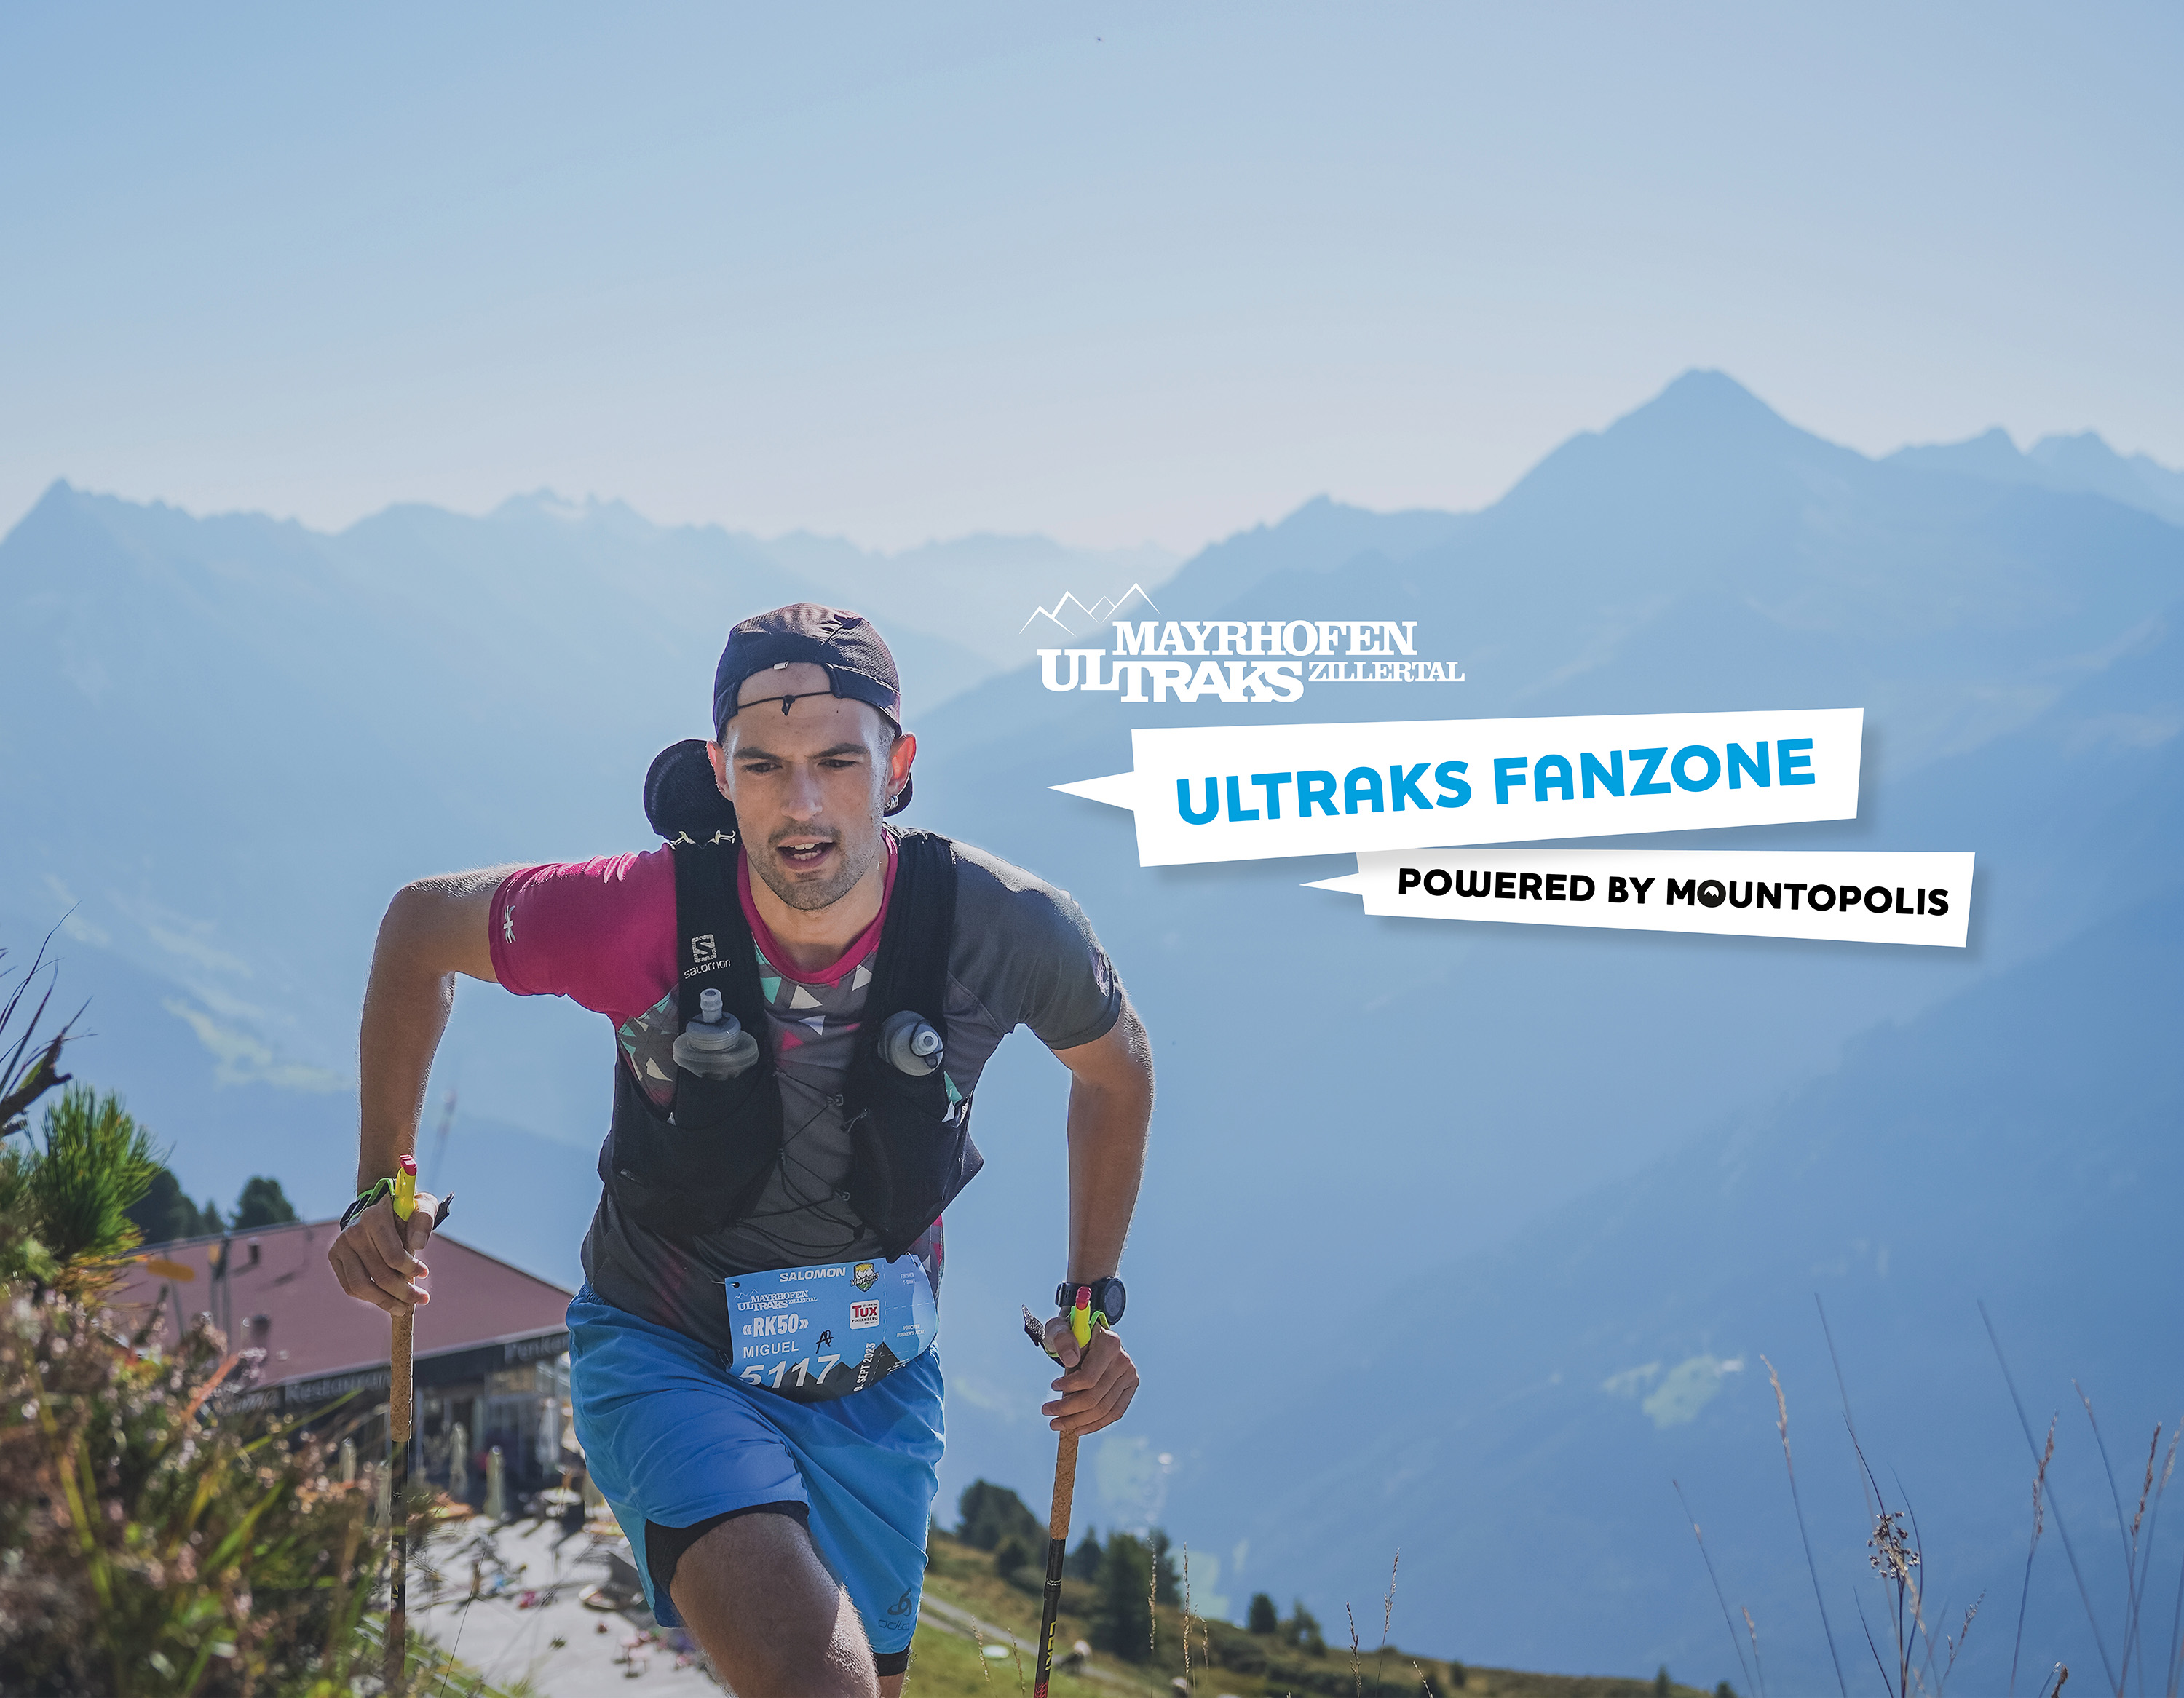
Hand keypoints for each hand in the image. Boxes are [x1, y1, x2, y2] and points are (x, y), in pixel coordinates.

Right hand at [326, 1191, 440, 1314]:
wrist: (377, 1206)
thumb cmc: (404, 1210)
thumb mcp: (421, 1205)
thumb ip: (424, 1220)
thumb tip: (418, 1245)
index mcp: (375, 1217)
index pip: (393, 1255)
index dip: (410, 1269)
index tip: (424, 1274)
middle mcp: (354, 1232)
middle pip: (378, 1274)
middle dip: (402, 1292)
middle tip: (421, 1299)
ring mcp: (341, 1245)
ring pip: (361, 1286)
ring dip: (384, 1302)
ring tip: (403, 1308)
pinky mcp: (334, 1256)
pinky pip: (350, 1287)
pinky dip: (369, 1298)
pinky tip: (386, 1298)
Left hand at [1040, 1318, 1138, 1435]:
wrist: (1089, 1335)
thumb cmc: (1070, 1333)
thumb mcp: (1059, 1328)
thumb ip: (1062, 1339)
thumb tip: (1071, 1360)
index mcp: (1110, 1343)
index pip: (1089, 1377)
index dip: (1068, 1387)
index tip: (1052, 1387)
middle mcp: (1123, 1360)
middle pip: (1095, 1397)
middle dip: (1067, 1409)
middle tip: (1047, 1412)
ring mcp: (1129, 1375)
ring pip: (1103, 1409)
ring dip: (1077, 1421)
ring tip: (1056, 1423)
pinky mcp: (1130, 1387)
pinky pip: (1114, 1413)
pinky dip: (1095, 1424)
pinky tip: (1077, 1428)